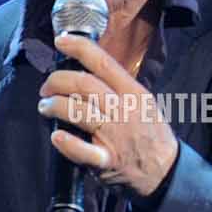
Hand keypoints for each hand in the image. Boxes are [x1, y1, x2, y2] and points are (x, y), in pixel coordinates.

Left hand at [39, 31, 179, 199]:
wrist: (166, 171)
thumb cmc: (150, 134)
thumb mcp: (143, 102)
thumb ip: (118, 87)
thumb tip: (87, 72)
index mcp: (133, 93)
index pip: (103, 62)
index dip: (79, 47)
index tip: (61, 41)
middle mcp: (124, 111)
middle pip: (84, 85)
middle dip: (57, 81)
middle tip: (46, 87)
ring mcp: (115, 136)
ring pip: (79, 111)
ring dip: (54, 106)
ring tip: (45, 107)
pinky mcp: (107, 161)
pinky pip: (84, 151)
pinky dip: (68, 144)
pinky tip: (56, 137)